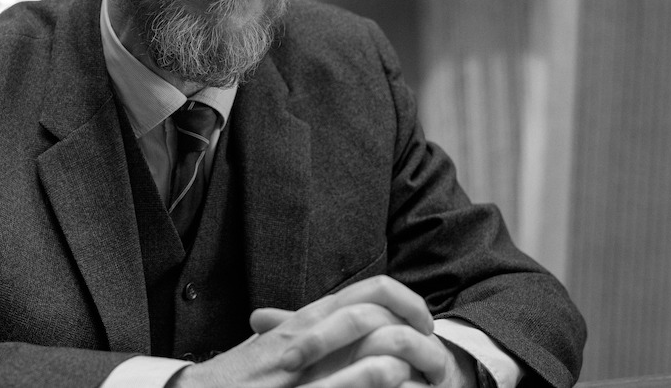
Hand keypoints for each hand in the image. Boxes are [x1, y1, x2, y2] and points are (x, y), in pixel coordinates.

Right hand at [172, 275, 443, 387]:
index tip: (424, 320)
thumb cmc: (234, 379)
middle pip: (373, 307)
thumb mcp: (272, 350)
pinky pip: (355, 380)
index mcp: (304, 321)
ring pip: (369, 340)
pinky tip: (398, 379)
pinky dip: (380, 377)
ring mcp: (303, 363)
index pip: (366, 292)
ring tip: (427, 366)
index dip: (404, 300)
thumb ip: (301, 335)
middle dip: (414, 320)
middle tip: (436, 345)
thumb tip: (337, 325)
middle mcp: (306, 334)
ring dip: (405, 350)